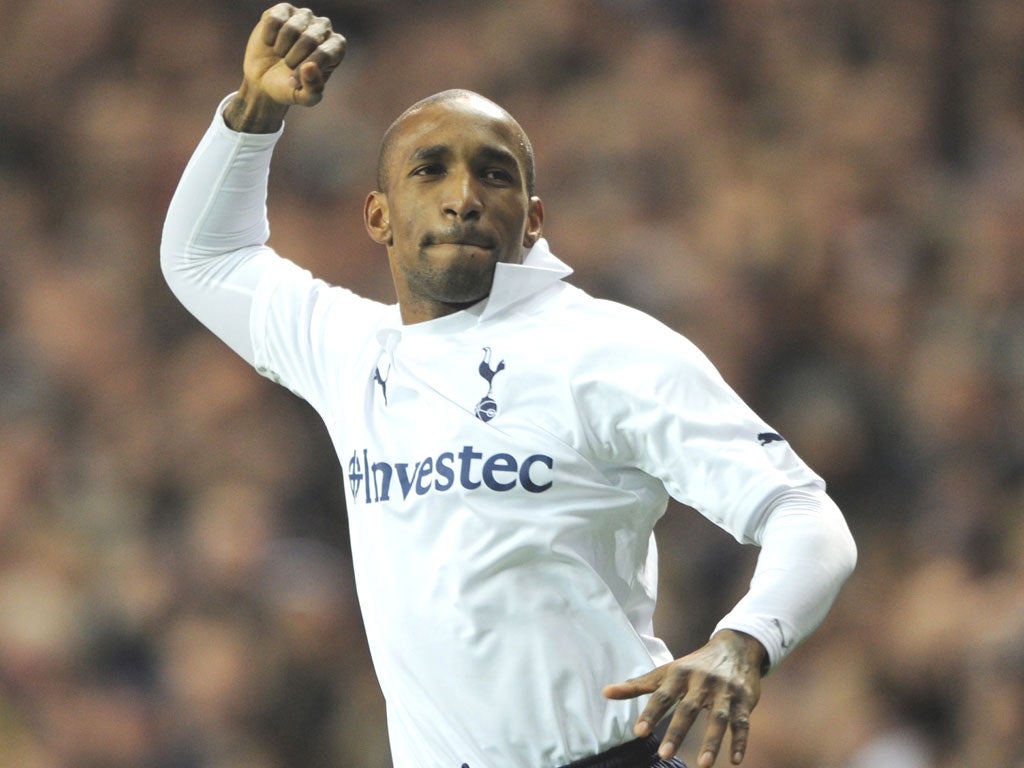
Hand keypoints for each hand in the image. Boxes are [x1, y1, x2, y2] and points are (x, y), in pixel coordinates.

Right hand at [225, 3, 345, 131]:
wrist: (264, 80)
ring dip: (281, 48)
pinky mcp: (283, 10)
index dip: (306, 69)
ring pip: (291, 28)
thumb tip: (310, 66)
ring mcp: (304, 16)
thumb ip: (313, 89)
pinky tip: (271, 42)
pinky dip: (269, 36)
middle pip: (310, 39)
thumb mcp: (303, 97)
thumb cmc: (290, 87)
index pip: (325, 53)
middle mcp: (324, 27)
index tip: (294, 81)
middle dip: (294, 59)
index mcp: (336, 47)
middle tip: (288, 66)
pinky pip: (274, 20)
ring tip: (281, 54)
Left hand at [602, 630, 764, 767]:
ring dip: (712, 742)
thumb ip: (637, 685)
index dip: (650, 713)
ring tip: (703, 764)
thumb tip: (605, 693)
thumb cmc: (694, 665)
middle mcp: (702, 682)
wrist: (735, 648)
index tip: (638, 732)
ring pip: (718, 718)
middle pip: (689, 708)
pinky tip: (735, 761)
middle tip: (664, 754)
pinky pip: (742, 723)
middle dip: (677, 731)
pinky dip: (740, 742)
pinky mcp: (744, 701)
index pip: (662, 695)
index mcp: (680, 674)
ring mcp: (725, 691)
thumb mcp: (666, 672)